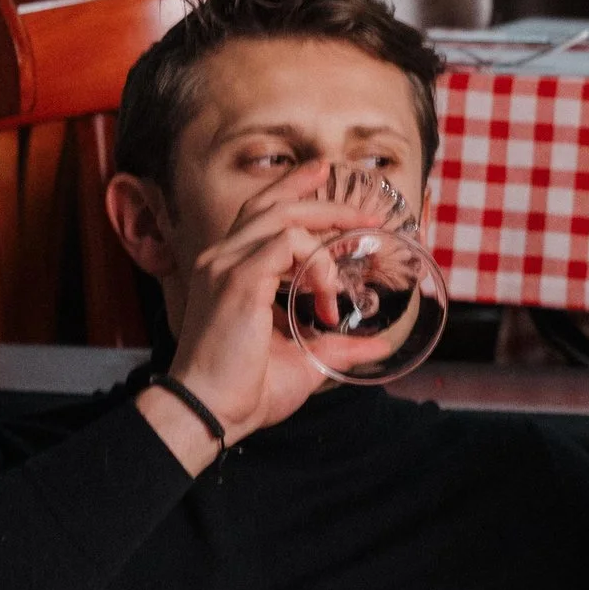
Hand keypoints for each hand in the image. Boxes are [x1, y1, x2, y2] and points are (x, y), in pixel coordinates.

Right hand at [147, 171, 356, 464]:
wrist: (210, 412)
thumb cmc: (246, 391)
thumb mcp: (303, 362)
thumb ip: (337, 346)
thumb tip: (378, 345)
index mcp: (229, 271)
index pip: (260, 213)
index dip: (294, 191)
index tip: (325, 178)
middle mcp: (221, 260)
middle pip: (271, 203)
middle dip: (321, 196)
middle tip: (365, 209)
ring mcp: (226, 266)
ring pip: (283, 218)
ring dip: (328, 231)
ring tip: (356, 256)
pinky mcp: (238, 280)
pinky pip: (288, 244)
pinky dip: (317, 263)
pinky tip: (328, 293)